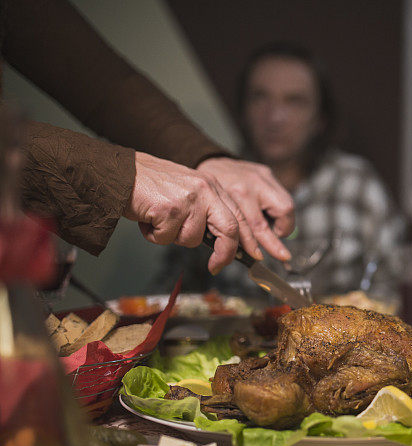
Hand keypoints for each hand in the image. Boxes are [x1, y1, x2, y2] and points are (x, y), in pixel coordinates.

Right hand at [125, 152, 249, 274]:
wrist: (120, 173)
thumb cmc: (152, 186)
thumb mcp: (189, 192)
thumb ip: (206, 212)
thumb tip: (222, 243)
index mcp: (213, 186)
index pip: (239, 216)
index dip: (246, 240)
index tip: (251, 256)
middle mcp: (206, 190)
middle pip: (229, 229)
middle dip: (225, 253)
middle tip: (216, 266)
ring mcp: (189, 199)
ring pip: (192, 239)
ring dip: (172, 238)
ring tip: (159, 220)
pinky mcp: (170, 209)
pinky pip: (166, 238)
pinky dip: (154, 235)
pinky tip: (148, 219)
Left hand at [196, 157, 293, 260]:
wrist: (209, 163)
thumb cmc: (211, 190)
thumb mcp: (218, 211)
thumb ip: (235, 229)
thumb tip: (249, 252)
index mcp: (238, 194)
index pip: (259, 226)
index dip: (271, 244)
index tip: (279, 256)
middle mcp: (253, 183)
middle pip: (283, 211)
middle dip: (283, 231)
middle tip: (280, 246)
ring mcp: (262, 176)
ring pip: (286, 204)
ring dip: (283, 220)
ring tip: (274, 227)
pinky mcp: (266, 172)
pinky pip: (280, 195)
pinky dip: (277, 208)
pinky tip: (269, 213)